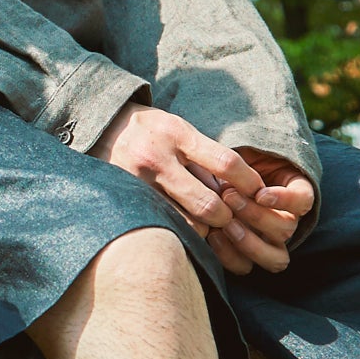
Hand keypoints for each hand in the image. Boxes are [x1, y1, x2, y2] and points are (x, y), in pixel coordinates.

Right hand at [91, 106, 315, 274]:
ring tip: (205, 222)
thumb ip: (205, 159)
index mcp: (176, 134)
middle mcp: (156, 159)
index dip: (248, 182)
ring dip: (203, 228)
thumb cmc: (150, 130)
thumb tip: (238, 192)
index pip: (225, 162)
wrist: (100, 128)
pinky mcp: (127, 201)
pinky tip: (183, 225)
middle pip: (208, 203)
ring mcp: (137, 183)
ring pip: (186, 223)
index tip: (258, 191)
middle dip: (226, 216)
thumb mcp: (179, 130)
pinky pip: (163, 226)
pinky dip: (179, 230)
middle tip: (230, 216)